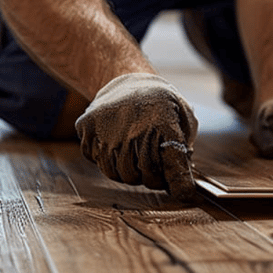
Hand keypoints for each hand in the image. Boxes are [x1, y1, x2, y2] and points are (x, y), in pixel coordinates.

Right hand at [75, 73, 198, 200]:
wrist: (128, 78)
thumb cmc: (161, 102)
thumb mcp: (184, 116)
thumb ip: (184, 147)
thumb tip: (184, 179)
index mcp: (164, 125)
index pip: (174, 167)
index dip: (180, 185)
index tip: (185, 194)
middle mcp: (134, 130)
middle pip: (145, 177)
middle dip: (153, 177)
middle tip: (155, 164)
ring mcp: (108, 131)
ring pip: (118, 174)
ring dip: (128, 170)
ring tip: (134, 151)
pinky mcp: (87, 128)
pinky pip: (95, 160)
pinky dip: (105, 157)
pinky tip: (116, 140)